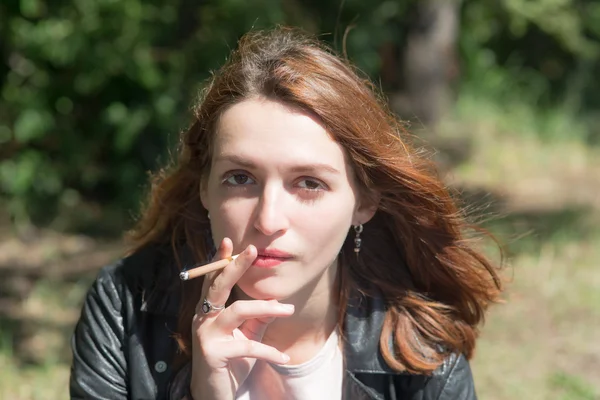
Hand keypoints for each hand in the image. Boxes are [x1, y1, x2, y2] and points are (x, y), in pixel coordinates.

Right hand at [189, 238, 294, 399]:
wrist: (217, 394)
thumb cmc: (232, 363)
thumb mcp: (248, 336)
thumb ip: (258, 318)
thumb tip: (276, 300)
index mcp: (210, 310)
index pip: (214, 280)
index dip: (220, 260)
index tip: (230, 242)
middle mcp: (203, 318)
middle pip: (218, 286)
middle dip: (235, 267)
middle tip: (252, 251)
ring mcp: (205, 335)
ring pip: (237, 311)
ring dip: (266, 308)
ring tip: (289, 310)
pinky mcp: (213, 354)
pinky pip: (247, 345)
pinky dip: (269, 351)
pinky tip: (284, 357)